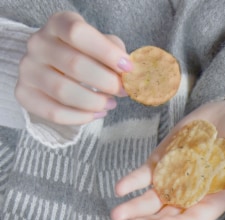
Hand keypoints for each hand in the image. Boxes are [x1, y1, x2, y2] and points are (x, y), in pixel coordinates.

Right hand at [15, 11, 130, 124]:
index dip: (106, 53)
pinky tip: (96, 114)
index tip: (127, 68)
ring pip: (63, 91)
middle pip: (75, 65)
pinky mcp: (25, 94)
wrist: (54, 68)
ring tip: (110, 104)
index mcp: (58, 25)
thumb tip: (127, 72)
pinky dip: (80, 117)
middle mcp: (38, 44)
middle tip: (122, 91)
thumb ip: (115, 54)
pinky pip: (54, 112)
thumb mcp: (101, 46)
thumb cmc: (86, 56)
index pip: (78, 34)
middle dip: (106, 82)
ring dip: (94, 102)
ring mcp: (29, 69)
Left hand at [111, 99, 224, 219]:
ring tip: (117, 214)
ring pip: (152, 199)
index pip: (194, 219)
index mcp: (216, 198)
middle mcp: (193, 193)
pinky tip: (120, 188)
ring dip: (135, 208)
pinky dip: (132, 181)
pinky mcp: (165, 159)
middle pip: (168, 215)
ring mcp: (176, 177)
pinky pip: (146, 174)